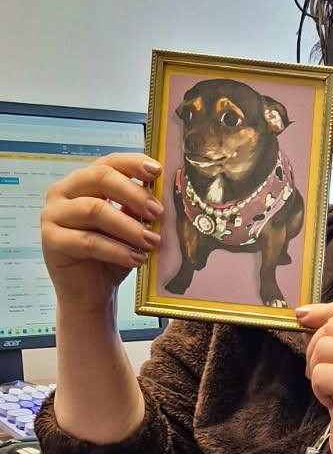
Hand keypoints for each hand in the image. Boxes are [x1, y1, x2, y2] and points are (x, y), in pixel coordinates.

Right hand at [41, 153, 163, 312]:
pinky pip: (88, 241)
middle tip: (158, 212)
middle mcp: (64, 192)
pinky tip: (136, 259)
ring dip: (129, 227)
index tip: (158, 172)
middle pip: (100, 178)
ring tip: (152, 242)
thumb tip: (161, 194)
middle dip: (134, 194)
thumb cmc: (113, 252)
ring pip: (95, 210)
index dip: (133, 163)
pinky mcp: (51, 241)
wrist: (91, 291)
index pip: (109, 162)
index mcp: (84, 181)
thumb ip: (139, 207)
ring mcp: (53, 215)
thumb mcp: (131, 225)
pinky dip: (117, 250)